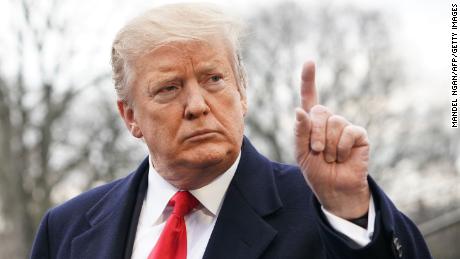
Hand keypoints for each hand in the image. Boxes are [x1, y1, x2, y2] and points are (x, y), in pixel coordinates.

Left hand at [295, 61, 369, 218]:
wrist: (334, 188)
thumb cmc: (316, 171)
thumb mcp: (301, 153)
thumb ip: (300, 132)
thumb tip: (299, 110)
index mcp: (312, 123)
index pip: (310, 97)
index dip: (309, 80)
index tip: (310, 62)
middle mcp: (329, 120)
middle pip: (320, 111)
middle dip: (315, 134)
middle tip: (316, 151)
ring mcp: (344, 126)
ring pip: (334, 122)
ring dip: (328, 145)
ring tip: (330, 158)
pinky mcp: (358, 135)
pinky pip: (348, 132)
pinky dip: (341, 148)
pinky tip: (343, 158)